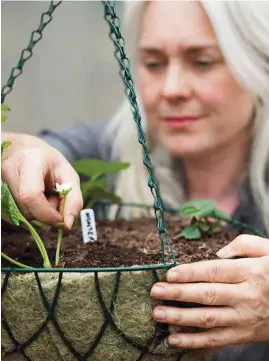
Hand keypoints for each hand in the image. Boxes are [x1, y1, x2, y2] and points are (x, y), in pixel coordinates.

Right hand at [1, 132, 82, 228]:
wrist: (21, 149)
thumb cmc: (48, 161)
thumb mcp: (68, 175)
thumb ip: (73, 199)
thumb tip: (67, 224)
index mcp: (31, 160)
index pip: (31, 195)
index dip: (46, 213)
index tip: (59, 217)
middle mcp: (9, 169)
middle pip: (26, 209)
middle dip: (44, 213)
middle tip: (51, 198)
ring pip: (19, 214)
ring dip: (35, 212)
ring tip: (40, 195)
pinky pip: (12, 214)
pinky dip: (25, 211)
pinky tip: (29, 198)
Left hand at [151, 235, 268, 348]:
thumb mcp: (267, 249)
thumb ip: (242, 245)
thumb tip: (217, 253)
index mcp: (250, 272)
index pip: (214, 272)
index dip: (190, 273)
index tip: (169, 274)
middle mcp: (246, 295)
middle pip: (206, 295)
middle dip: (178, 294)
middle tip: (155, 292)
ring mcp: (245, 317)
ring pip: (208, 318)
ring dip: (180, 317)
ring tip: (158, 313)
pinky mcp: (244, 334)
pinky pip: (217, 340)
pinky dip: (194, 342)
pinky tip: (174, 339)